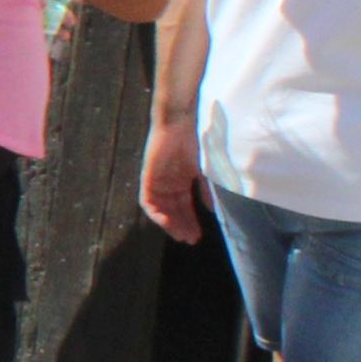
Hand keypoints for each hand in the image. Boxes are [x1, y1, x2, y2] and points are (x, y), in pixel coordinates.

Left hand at [137, 117, 203, 242]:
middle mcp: (169, 182)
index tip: (198, 236)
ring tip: (181, 235)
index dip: (191, 222)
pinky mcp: (148, 177)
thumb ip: (207, 190)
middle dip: (182, 226)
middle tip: (190, 240)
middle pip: (173, 211)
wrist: (182, 121)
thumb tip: (212, 211)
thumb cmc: (196, 140)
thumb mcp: (205, 169)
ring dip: (170, 224)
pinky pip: (147, 201)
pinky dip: (155, 213)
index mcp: (182, 179)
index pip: (185, 207)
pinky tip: (166, 221)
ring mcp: (157, 180)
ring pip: (161, 209)